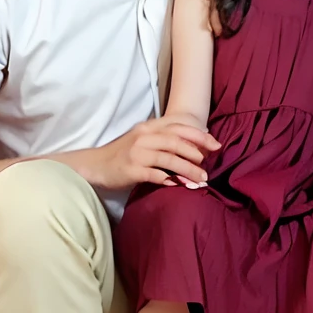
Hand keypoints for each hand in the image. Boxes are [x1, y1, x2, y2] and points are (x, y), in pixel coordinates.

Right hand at [94, 116, 221, 189]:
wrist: (96, 165)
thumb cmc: (123, 153)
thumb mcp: (143, 139)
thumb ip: (164, 138)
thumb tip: (194, 144)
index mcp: (149, 127)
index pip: (178, 126)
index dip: (199, 135)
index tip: (215, 145)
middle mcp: (144, 136)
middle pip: (176, 141)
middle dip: (197, 153)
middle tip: (209, 165)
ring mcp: (137, 153)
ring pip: (169, 158)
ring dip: (188, 169)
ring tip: (201, 179)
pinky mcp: (132, 169)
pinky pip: (156, 174)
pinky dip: (170, 180)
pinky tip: (179, 185)